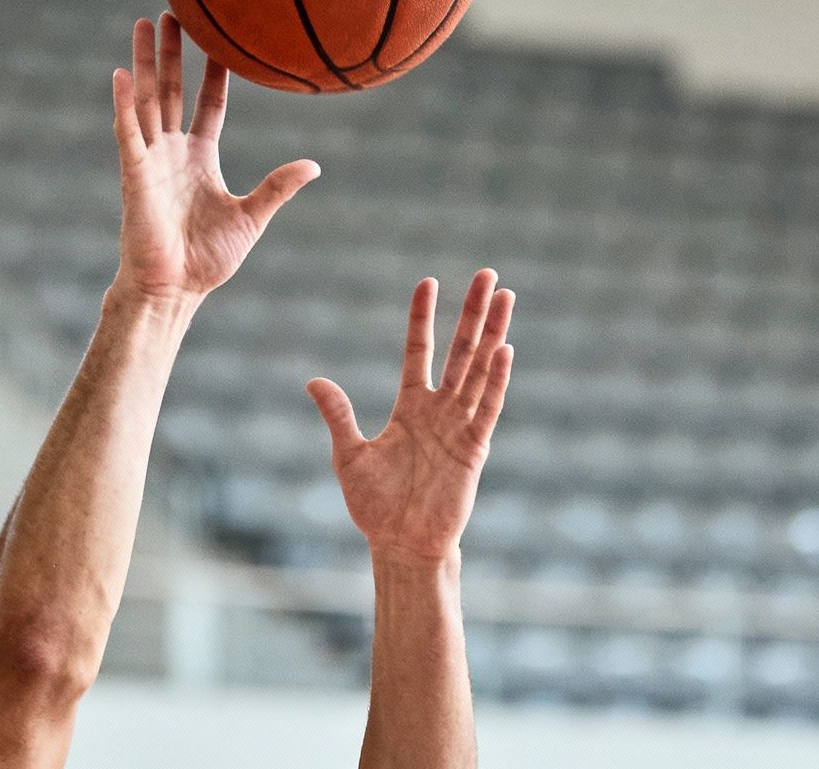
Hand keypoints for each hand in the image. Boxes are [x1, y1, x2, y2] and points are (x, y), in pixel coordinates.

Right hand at [111, 14, 318, 302]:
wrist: (176, 290)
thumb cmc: (208, 259)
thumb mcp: (252, 216)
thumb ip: (278, 187)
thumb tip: (314, 165)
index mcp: (200, 158)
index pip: (208, 105)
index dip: (213, 73)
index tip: (219, 40)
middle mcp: (172, 152)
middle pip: (173, 90)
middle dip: (173, 53)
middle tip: (173, 12)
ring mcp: (151, 160)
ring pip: (148, 100)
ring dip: (147, 62)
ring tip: (144, 23)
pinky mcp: (135, 175)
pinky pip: (129, 134)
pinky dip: (124, 104)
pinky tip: (121, 74)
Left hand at [307, 271, 516, 564]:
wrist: (401, 545)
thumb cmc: (375, 506)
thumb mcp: (350, 456)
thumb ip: (339, 416)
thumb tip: (313, 381)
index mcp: (410, 407)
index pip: (418, 351)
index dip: (422, 317)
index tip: (427, 282)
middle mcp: (439, 409)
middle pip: (459, 350)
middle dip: (471, 312)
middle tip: (485, 274)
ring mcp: (459, 426)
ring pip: (479, 369)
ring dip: (492, 333)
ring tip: (505, 297)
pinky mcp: (474, 448)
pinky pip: (488, 407)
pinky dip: (497, 379)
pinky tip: (504, 350)